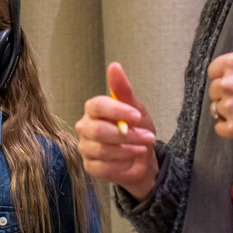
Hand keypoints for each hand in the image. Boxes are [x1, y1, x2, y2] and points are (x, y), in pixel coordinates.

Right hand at [75, 62, 157, 201]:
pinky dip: (121, 165)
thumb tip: (114, 65)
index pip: (97, 106)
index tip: (138, 116)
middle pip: (99, 131)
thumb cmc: (137, 129)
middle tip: (147, 137)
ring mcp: (85, 147)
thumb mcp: (135, 109)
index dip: (117, 111)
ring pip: (102, 150)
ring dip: (127, 151)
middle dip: (127, 136)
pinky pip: (102, 167)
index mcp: (93, 109)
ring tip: (142, 149)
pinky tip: (130, 161)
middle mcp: (85, 127)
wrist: (142, 158)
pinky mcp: (89, 166)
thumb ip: (123, 89)